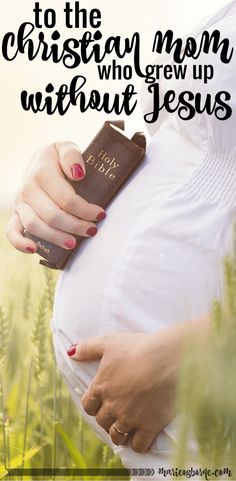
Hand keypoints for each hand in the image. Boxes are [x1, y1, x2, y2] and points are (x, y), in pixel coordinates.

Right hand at [7, 142, 105, 253]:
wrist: (38, 162)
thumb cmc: (58, 159)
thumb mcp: (66, 148)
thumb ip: (72, 156)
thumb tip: (78, 174)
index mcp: (41, 172)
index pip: (65, 198)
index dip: (84, 209)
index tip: (100, 214)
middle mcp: (28, 188)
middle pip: (52, 215)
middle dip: (75, 226)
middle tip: (92, 230)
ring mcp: (20, 203)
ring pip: (35, 226)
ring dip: (55, 238)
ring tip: (73, 244)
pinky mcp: (16, 214)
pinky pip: (12, 232)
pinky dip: (20, 243)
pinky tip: (34, 250)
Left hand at [67, 328, 183, 452]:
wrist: (167, 359)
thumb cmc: (138, 348)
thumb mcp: (109, 342)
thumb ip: (88, 348)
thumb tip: (71, 352)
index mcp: (101, 387)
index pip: (88, 405)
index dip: (93, 405)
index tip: (99, 403)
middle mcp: (112, 406)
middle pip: (102, 421)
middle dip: (106, 419)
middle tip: (114, 415)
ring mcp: (130, 418)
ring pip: (118, 436)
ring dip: (119, 434)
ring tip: (124, 430)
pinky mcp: (149, 426)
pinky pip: (139, 444)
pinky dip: (137, 444)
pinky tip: (140, 439)